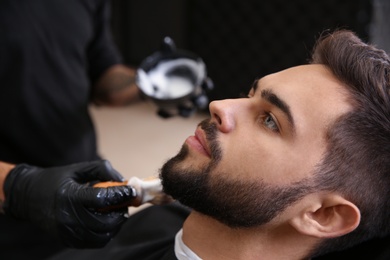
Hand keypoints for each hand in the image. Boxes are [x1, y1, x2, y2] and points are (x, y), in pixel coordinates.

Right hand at [3, 160, 135, 247]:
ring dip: (115, 225)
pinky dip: (106, 233)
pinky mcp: (67, 239)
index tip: (131, 191)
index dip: (120, 195)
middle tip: (125, 203)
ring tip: (117, 212)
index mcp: (70, 196)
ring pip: (102, 235)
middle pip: (105, 222)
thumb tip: (123, 181)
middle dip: (120, 212)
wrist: (27, 197)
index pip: (102, 199)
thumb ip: (102, 170)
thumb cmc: (55, 180)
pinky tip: (107, 222)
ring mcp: (67, 231)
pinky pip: (94, 242)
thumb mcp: (77, 169)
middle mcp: (67, 217)